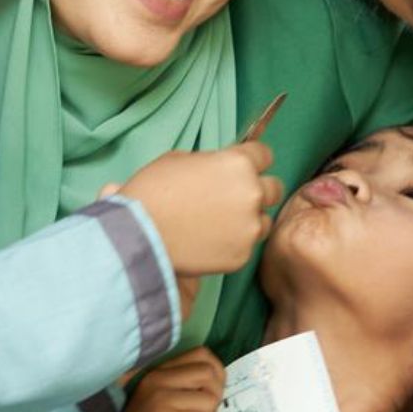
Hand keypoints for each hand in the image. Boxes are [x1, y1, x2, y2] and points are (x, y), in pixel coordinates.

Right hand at [91, 348, 225, 411]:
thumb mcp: (162, 401)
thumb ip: (185, 387)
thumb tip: (221, 382)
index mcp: (159, 371)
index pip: (203, 355)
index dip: (216, 374)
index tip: (208, 396)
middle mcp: (158, 379)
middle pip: (210, 375)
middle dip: (213, 399)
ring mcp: (159, 398)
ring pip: (209, 401)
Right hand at [118, 142, 282, 281]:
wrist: (138, 234)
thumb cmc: (152, 191)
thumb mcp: (179, 159)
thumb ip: (210, 162)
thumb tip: (218, 168)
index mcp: (238, 164)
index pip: (264, 155)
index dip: (252, 161)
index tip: (243, 168)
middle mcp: (252, 193)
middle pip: (274, 189)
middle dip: (257, 191)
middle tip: (233, 199)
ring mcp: (250, 227)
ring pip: (263, 221)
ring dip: (249, 220)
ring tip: (220, 225)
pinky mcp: (242, 256)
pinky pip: (245, 246)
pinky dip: (232, 244)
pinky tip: (209, 243)